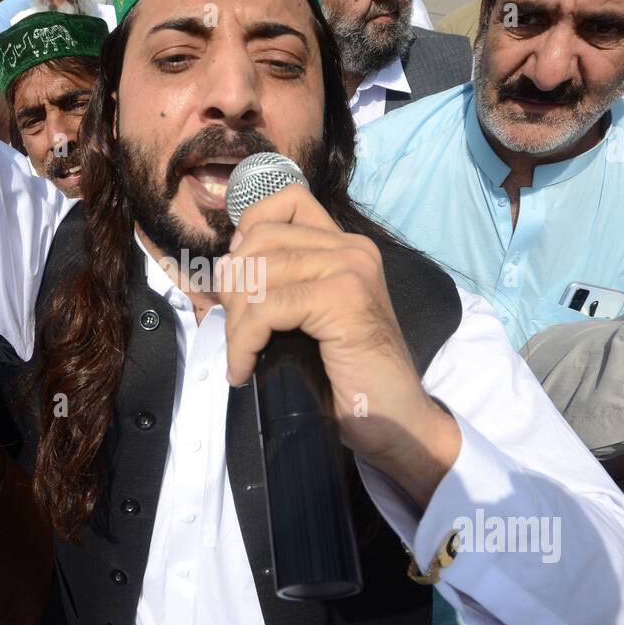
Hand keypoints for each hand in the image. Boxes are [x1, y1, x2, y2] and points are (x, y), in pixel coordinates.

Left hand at [218, 184, 460, 509]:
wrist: (395, 423)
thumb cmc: (348, 379)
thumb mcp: (306, 320)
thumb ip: (280, 282)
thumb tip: (228, 260)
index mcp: (345, 246)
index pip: (283, 201)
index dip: (247, 231)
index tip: (241, 283)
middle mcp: (352, 248)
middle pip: (259, 239)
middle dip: (233, 289)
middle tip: (241, 335)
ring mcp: (351, 270)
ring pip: (257, 274)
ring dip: (237, 324)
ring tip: (244, 358)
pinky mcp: (345, 298)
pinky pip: (266, 308)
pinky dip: (244, 342)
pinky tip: (244, 370)